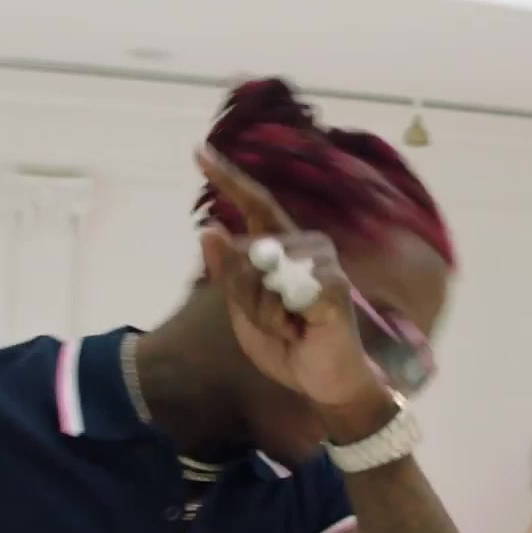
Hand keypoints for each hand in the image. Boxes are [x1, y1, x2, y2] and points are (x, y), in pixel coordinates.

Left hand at [195, 147, 381, 407]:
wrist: (325, 382)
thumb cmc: (290, 345)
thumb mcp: (246, 310)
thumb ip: (228, 273)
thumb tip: (209, 230)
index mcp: (284, 246)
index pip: (254, 204)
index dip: (227, 178)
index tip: (199, 151)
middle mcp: (305, 244)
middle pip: (243, 249)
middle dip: (242, 294)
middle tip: (273, 321)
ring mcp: (322, 261)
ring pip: (257, 270)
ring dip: (261, 311)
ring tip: (288, 327)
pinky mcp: (332, 283)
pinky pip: (279, 292)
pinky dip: (278, 321)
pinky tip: (300, 330)